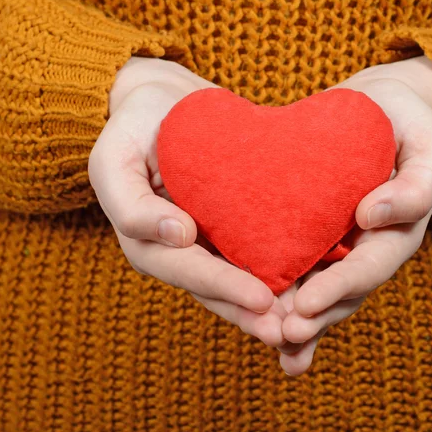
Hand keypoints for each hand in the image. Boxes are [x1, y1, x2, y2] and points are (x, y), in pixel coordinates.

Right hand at [89, 57, 288, 346]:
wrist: (162, 102)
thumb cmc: (132, 128)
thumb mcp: (113, 159)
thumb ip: (131, 204)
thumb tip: (178, 237)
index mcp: (150, 242)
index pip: (189, 271)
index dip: (224, 288)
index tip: (261, 300)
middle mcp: (181, 249)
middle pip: (219, 287)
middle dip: (254, 311)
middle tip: (293, 329)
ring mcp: (209, 238)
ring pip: (242, 277)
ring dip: (273, 301)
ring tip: (310, 318)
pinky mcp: (232, 221)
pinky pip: (257, 248)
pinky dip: (284, 266)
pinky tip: (318, 275)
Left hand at [276, 56, 431, 374]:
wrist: (380, 109)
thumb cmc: (408, 125)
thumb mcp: (428, 147)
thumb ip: (416, 185)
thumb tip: (372, 217)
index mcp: (397, 233)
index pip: (368, 268)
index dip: (339, 288)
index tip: (307, 304)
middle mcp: (366, 247)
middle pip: (340, 293)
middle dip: (312, 317)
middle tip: (281, 333)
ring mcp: (339, 243)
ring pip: (316, 288)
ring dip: (293, 317)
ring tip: (265, 337)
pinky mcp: (312, 231)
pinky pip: (297, 264)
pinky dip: (278, 293)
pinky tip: (253, 315)